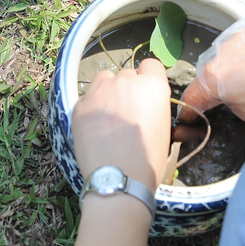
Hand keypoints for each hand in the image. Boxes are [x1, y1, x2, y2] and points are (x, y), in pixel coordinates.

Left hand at [71, 58, 171, 192]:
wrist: (118, 180)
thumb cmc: (147, 162)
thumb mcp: (163, 128)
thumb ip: (152, 105)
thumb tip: (142, 105)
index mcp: (153, 86)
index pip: (151, 65)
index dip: (148, 78)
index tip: (145, 92)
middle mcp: (126, 81)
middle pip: (127, 74)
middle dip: (128, 89)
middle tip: (127, 112)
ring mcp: (101, 90)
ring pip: (105, 79)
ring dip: (108, 91)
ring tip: (108, 115)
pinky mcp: (81, 104)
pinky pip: (88, 97)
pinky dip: (92, 107)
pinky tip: (94, 127)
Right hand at [180, 17, 244, 125]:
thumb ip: (231, 104)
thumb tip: (231, 97)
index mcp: (215, 78)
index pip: (193, 96)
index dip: (190, 109)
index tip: (190, 115)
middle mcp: (219, 52)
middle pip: (207, 71)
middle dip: (212, 84)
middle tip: (225, 96)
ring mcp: (235, 35)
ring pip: (223, 53)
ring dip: (229, 65)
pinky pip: (241, 41)